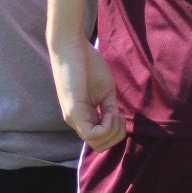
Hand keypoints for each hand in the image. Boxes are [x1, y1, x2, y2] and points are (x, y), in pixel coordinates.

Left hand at [51, 33, 125, 151]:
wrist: (71, 46)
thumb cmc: (88, 64)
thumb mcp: (105, 90)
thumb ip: (109, 108)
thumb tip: (116, 124)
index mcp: (83, 116)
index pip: (100, 140)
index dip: (116, 131)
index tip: (120, 113)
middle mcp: (76, 121)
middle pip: (99, 146)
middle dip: (117, 134)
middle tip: (120, 114)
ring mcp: (73, 118)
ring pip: (96, 143)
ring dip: (113, 130)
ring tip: (115, 112)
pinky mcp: (73, 111)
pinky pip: (92, 133)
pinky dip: (108, 125)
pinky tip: (111, 111)